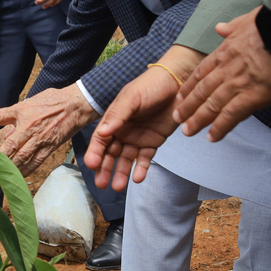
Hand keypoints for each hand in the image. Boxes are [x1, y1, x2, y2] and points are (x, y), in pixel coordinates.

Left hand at [0, 84, 96, 175]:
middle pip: (8, 145)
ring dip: (8, 168)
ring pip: (21, 157)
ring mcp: (40, 137)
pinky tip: (17, 176)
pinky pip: (35, 162)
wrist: (77, 104)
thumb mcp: (29, 101)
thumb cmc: (52, 101)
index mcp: (20, 110)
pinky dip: (25, 171)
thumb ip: (14, 114)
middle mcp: (28, 125)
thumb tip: (1, 128)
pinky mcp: (50, 147)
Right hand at [84, 67, 180, 191]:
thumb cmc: (151, 85)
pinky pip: (145, 158)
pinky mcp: (153, 142)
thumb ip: (117, 114)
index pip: (100, 139)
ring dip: (121, 173)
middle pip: (111, 153)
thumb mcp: (131, 97)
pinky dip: (141, 169)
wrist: (178, 83)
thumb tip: (103, 132)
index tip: (92, 165)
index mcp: (114, 119)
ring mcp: (138, 137)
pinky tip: (137, 178)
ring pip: (126, 159)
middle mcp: (123, 131)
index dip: (95, 152)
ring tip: (118, 187)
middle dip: (105, 168)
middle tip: (101, 184)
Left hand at [172, 7, 270, 140]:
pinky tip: (212, 137)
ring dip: (198, 119)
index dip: (190, 85)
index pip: (202, 71)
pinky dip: (220, 127)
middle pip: (202, 90)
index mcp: (227, 50)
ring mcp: (239, 83)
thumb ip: (233, 26)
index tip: (182, 95)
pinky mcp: (254, 96)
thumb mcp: (249, 19)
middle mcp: (228, 68)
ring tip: (188, 131)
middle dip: (188, 106)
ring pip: (211, 104)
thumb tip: (220, 28)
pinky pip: (231, 115)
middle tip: (177, 118)